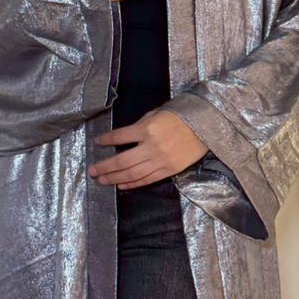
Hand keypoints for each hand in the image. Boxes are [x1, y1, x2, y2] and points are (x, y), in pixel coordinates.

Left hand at [89, 109, 208, 188]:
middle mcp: (151, 146)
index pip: (120, 136)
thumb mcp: (156, 113)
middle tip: (92, 171)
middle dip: (105, 167)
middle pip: (122, 160)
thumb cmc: (179, 116)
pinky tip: (121, 185)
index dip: (106, 140)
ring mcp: (160, 160)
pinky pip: (147, 179)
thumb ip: (141, 125)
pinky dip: (133, 184)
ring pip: (132, 173)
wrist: (205, 125)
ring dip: (115, 178)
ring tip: (102, 181)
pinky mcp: (169, 170)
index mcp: (146, 128)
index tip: (97, 142)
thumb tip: (125, 137)